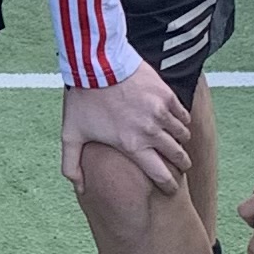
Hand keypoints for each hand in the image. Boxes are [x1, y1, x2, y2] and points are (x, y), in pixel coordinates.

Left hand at [59, 63, 190, 193]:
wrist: (95, 64)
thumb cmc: (82, 100)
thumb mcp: (71, 135)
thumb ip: (72, 165)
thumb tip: (80, 189)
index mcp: (132, 146)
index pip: (161, 175)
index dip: (169, 186)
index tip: (172, 189)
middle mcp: (151, 132)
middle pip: (178, 156)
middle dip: (182, 165)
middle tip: (181, 167)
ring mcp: (161, 112)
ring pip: (183, 135)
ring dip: (181, 141)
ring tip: (177, 143)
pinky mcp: (166, 95)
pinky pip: (183, 114)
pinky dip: (182, 121)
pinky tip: (176, 122)